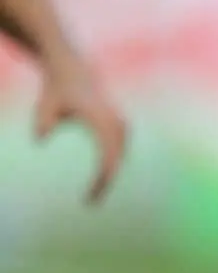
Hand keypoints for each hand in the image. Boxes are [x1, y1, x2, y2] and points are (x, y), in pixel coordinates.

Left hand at [34, 52, 127, 204]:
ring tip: (95, 194)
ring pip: (120, 159)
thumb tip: (39, 139)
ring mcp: (122, 126)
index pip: (108, 159)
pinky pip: (119, 153)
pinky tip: (101, 179)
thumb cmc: (57, 89)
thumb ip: (43, 120)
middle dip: (106, 184)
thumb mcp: (46, 104)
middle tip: (91, 203)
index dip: (102, 181)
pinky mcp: (122, 128)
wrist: (73, 69)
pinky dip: (112, 166)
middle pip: (116, 163)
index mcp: (103, 122)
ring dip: (110, 177)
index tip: (90, 197)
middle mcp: (118, 125)